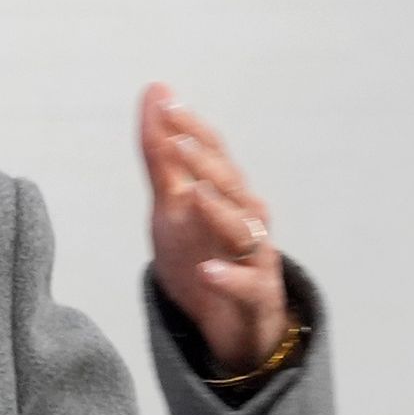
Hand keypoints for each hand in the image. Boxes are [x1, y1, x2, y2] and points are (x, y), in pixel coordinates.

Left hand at [139, 86, 289, 374]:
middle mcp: (247, 216)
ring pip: (245, 228)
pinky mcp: (258, 296)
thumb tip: (155, 90)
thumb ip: (162, 154)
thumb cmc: (203, 253)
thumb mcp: (173, 204)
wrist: (229, 323)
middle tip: (178, 142)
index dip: (190, 128)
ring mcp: (256, 256)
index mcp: (226, 191)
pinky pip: (247, 285)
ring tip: (196, 195)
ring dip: (220, 210)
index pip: (213, 152)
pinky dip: (229, 277)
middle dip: (207, 163)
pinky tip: (207, 270)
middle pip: (232, 185)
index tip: (165, 104)